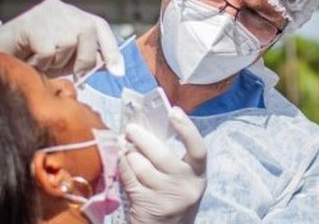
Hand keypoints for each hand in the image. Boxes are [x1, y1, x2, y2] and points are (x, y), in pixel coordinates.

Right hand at [0, 0, 123, 77]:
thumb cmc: (29, 59)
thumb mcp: (62, 60)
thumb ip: (84, 59)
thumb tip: (111, 65)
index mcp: (70, 15)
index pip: (99, 26)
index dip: (111, 48)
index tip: (118, 71)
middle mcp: (60, 8)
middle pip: (87, 32)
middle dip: (82, 58)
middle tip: (62, 69)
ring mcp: (45, 12)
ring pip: (68, 43)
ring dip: (55, 61)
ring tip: (39, 60)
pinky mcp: (31, 22)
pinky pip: (49, 49)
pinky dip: (41, 61)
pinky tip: (30, 59)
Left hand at [120, 107, 206, 223]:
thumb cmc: (173, 198)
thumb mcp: (182, 179)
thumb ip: (173, 159)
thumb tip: (149, 128)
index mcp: (198, 175)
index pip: (198, 149)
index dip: (187, 129)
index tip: (174, 112)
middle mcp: (186, 186)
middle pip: (162, 154)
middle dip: (142, 137)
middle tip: (131, 129)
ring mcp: (166, 197)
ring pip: (141, 165)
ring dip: (129, 153)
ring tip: (125, 148)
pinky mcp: (147, 205)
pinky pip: (129, 177)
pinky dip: (122, 165)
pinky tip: (120, 159)